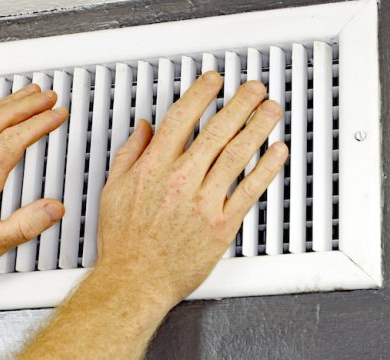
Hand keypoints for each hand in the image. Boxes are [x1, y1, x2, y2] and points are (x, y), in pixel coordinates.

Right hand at [95, 71, 287, 305]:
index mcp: (153, 168)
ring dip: (257, 127)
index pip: (181, 119)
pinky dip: (265, 168)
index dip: (200, 95)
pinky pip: (248, 190)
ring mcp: (202, 202)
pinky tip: (276, 152)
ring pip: (235, 155)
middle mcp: (180, 181)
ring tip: (271, 110)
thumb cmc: (125, 243)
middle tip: (254, 89)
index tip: (213, 82)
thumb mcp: (113, 190)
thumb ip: (130, 154)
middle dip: (239, 104)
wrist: (134, 282)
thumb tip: (143, 129)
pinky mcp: (220, 225)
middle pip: (215, 131)